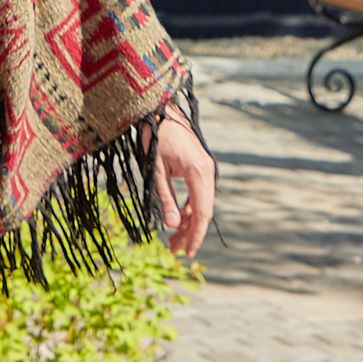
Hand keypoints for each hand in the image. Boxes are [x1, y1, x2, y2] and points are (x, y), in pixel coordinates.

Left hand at [151, 111, 214, 256]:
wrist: (160, 108)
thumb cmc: (155, 136)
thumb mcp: (156, 170)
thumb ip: (165, 198)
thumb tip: (173, 226)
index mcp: (199, 172)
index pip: (201, 213)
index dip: (196, 236)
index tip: (188, 254)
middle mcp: (207, 171)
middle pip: (202, 211)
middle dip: (190, 234)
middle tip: (174, 252)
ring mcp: (205, 169)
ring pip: (200, 204)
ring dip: (188, 223)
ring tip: (172, 242)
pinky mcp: (199, 167)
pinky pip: (197, 194)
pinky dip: (188, 208)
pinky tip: (178, 221)